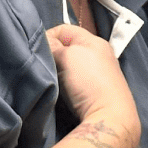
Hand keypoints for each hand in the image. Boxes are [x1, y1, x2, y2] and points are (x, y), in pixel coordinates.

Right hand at [48, 23, 140, 142]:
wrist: (109, 118)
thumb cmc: (89, 82)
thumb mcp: (67, 56)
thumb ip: (53, 46)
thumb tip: (44, 43)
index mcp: (95, 41)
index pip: (64, 29)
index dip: (47, 37)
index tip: (38, 53)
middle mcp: (99, 55)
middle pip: (66, 49)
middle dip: (52, 56)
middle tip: (42, 67)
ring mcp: (99, 75)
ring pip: (69, 67)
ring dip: (58, 72)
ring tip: (50, 80)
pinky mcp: (96, 93)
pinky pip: (74, 82)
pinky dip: (65, 85)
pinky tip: (60, 92)